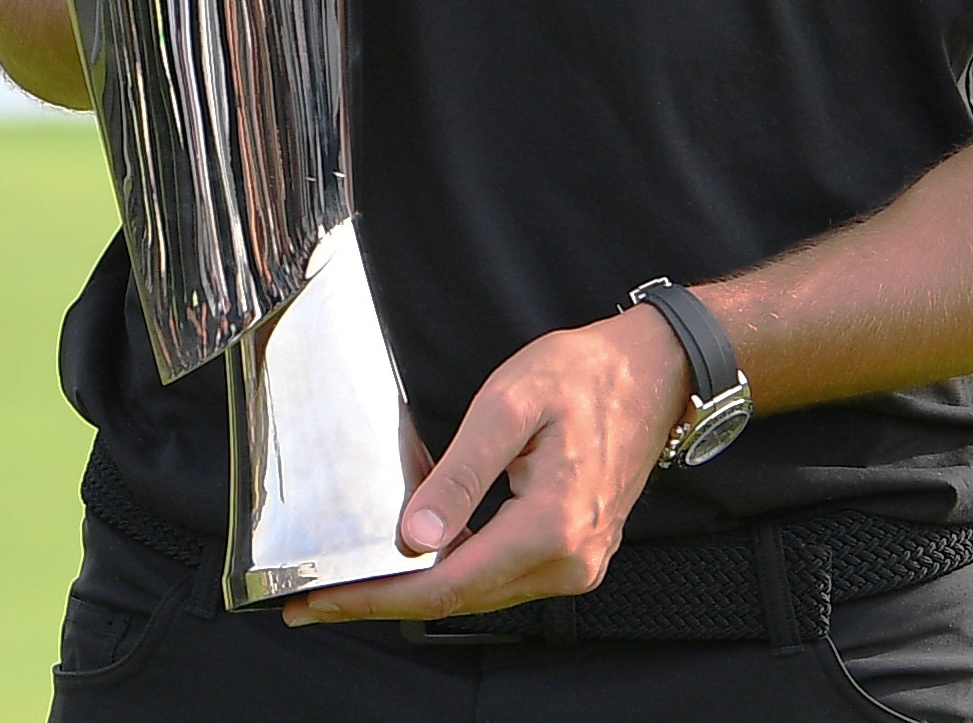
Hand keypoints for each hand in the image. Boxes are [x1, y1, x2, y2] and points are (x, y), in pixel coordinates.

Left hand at [282, 311, 685, 625]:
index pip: (448, 583)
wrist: (655, 372)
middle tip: (317, 600)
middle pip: (459, 599)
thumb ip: (459, 474)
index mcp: (551, 528)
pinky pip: (504, 576)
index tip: (323, 601)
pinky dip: (457, 571)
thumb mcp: (508, 406)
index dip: (379, 596)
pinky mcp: (577, 554)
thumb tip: (417, 535)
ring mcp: (578, 563)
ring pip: (481, 592)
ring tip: (358, 577)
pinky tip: (420, 552)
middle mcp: (569, 562)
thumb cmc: (584, 376)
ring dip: (419, 587)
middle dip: (386, 599)